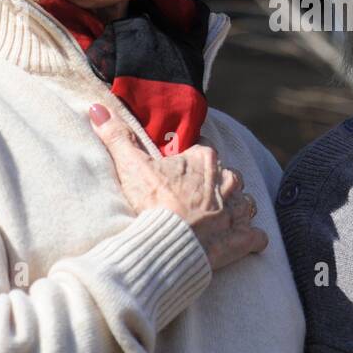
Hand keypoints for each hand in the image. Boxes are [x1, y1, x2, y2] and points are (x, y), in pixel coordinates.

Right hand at [87, 103, 267, 270]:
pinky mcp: (242, 239)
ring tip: (220, 216)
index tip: (179, 172)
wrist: (168, 245)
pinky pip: (256, 237)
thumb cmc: (151, 203)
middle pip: (228, 176)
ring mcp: (237, 210)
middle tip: (197, 196)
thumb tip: (96, 108)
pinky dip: (251, 239)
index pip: (204, 151)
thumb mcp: (131, 165)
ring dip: (237, 208)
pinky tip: (241, 241)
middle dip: (218, 184)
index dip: (192, 162)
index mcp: (205, 159)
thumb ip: (117, 135)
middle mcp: (228, 181)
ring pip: (246, 202)